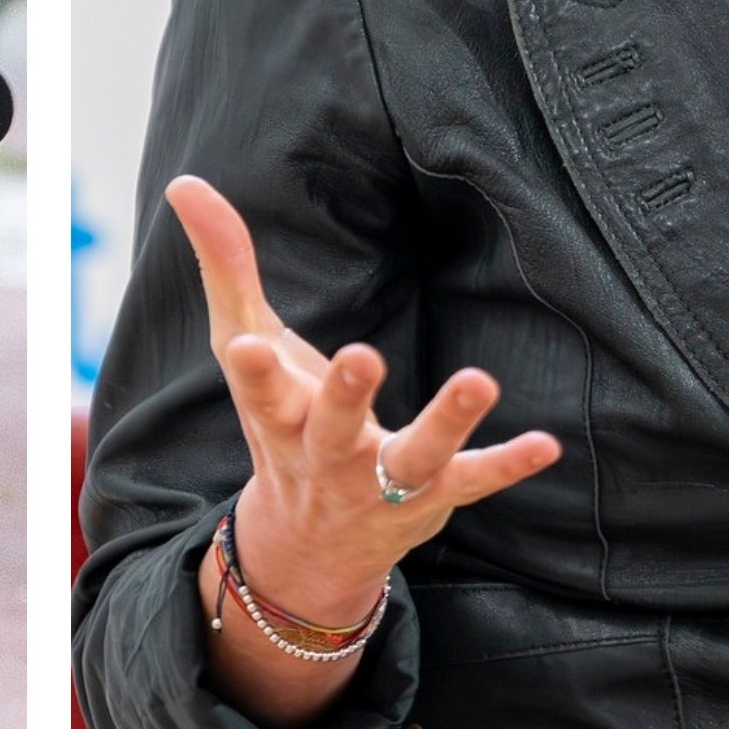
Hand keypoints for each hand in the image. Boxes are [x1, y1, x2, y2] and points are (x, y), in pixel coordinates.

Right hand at [166, 173, 560, 628]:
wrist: (308, 545)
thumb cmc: (278, 419)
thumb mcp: (243, 344)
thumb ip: (224, 264)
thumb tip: (184, 183)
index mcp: (275, 413)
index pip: (257, 389)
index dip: (253, 369)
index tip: (246, 346)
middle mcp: (325, 453)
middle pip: (332, 427)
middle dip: (346, 395)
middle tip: (362, 357)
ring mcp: (381, 481)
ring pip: (412, 457)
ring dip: (445, 422)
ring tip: (479, 381)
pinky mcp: (432, 496)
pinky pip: (472, 481)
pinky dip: (506, 465)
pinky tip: (545, 443)